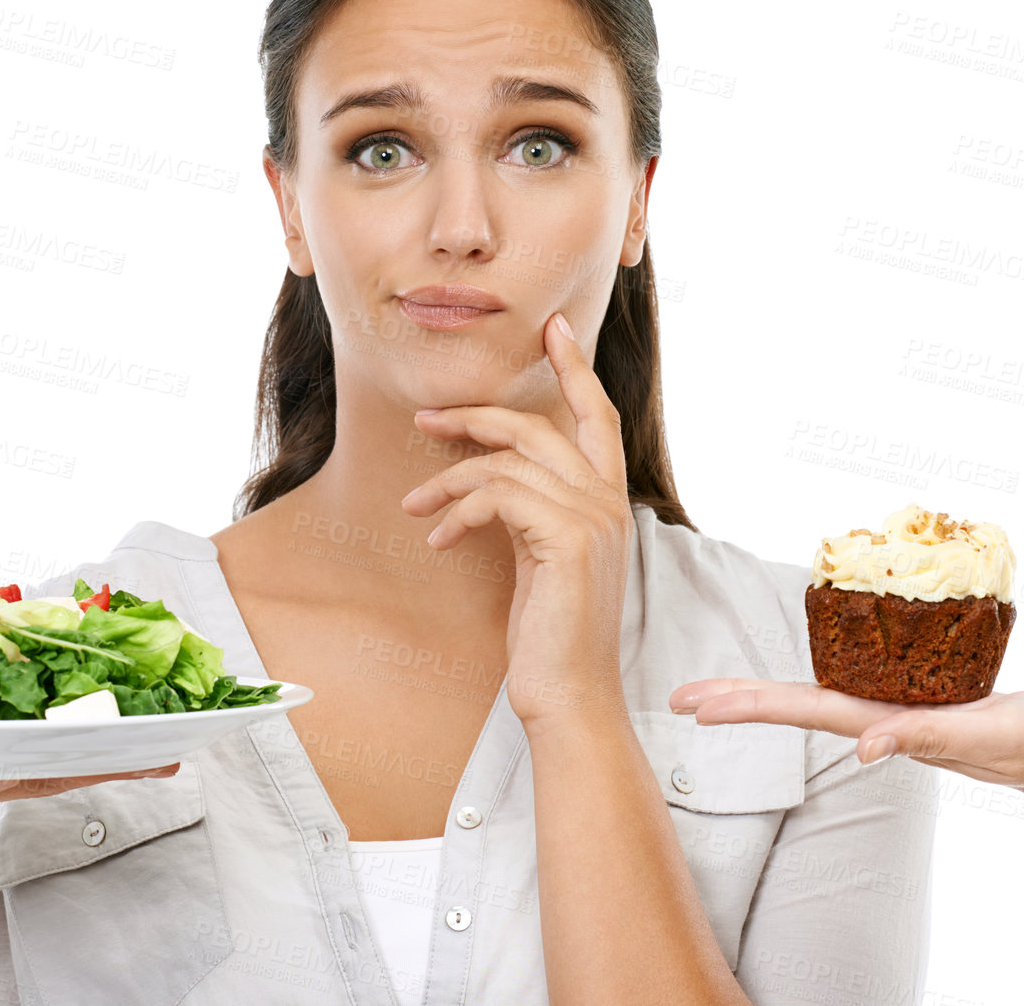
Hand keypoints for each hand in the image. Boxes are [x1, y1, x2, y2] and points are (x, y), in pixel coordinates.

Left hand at [400, 312, 631, 727]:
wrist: (569, 695)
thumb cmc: (550, 635)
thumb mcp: (541, 559)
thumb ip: (532, 512)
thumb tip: (489, 480)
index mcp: (607, 502)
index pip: (598, 418)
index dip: (576, 369)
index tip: (553, 329)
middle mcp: (608, 502)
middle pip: (537, 427)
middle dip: (475, 417)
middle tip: (426, 419)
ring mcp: (593, 518)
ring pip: (508, 461)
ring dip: (449, 478)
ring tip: (415, 503)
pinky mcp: (566, 539)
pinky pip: (498, 496)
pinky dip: (457, 511)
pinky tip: (437, 539)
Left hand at [670, 678, 1023, 801]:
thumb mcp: (975, 741)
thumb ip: (921, 740)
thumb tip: (861, 748)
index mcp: (887, 720)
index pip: (800, 707)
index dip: (745, 703)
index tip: (692, 705)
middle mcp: (888, 713)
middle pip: (799, 702)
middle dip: (738, 699)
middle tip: (678, 700)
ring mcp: (911, 710)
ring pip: (831, 695)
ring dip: (775, 696)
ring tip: (723, 694)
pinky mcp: (945, 705)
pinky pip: (893, 705)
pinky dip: (867, 710)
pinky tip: (848, 723)